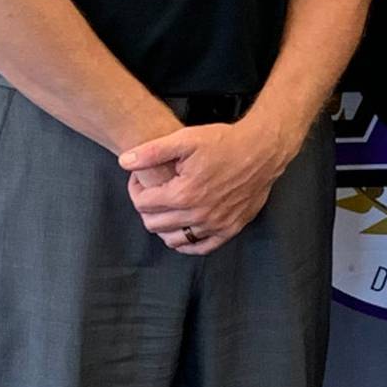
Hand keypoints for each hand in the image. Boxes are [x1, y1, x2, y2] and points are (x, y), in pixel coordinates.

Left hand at [119, 114, 295, 253]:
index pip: (142, 203)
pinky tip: (183, 228)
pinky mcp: (230, 228)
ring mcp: (215, 224)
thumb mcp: (186, 139)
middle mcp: (198, 214)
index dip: (136, 188)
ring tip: (167, 207)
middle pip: (154, 223)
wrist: (263, 149)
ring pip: (173, 239)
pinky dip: (186, 243)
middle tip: (152, 191)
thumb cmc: (226, 142)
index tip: (141, 179)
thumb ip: (152, 151)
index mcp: (183, 194)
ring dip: (163, 226)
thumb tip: (124, 161)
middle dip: (146, 207)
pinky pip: (200, 247)